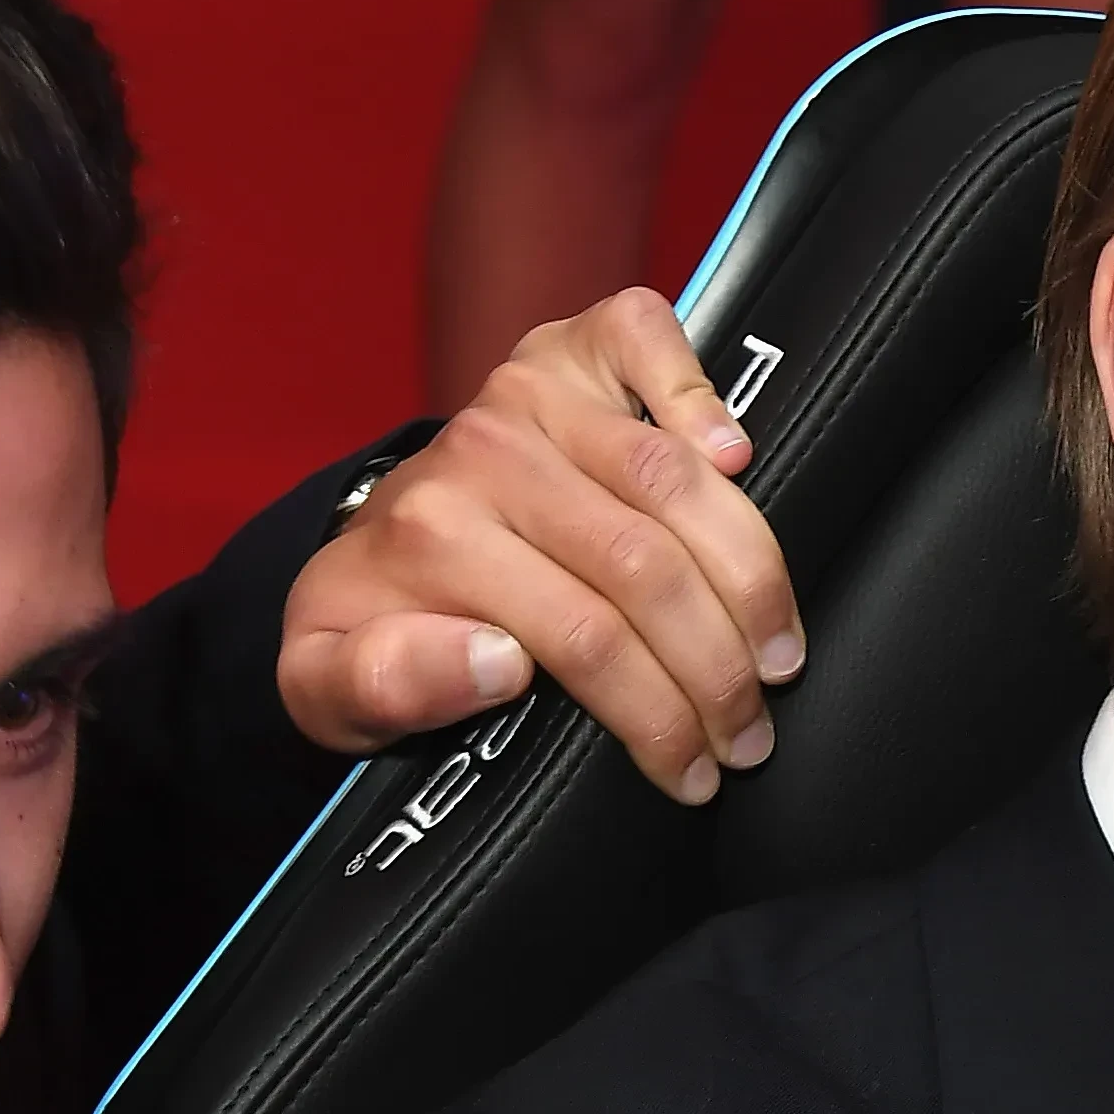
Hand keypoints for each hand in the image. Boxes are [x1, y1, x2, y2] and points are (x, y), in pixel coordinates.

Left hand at [276, 291, 804, 807]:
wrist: (363, 554)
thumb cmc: (375, 631)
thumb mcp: (333, 690)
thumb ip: (383, 687)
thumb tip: (496, 658)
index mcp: (433, 536)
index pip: (585, 638)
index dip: (658, 719)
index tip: (694, 777)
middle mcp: (485, 450)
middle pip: (646, 566)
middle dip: (719, 668)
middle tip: (751, 735)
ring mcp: (530, 390)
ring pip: (675, 479)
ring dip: (750, 575)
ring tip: (779, 654)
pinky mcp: (566, 349)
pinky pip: (642, 336)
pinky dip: (699, 386)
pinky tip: (736, 461)